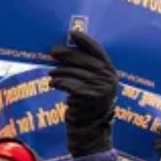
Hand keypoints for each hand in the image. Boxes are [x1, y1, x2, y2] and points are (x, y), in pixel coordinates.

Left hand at [49, 31, 117, 156]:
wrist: (89, 127)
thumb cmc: (86, 103)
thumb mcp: (91, 84)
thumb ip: (85, 69)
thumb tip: (63, 50)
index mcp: (110, 71)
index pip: (98, 51)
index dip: (85, 41)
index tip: (72, 33)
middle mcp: (108, 78)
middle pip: (84, 60)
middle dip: (67, 54)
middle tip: (53, 51)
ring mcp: (100, 88)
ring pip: (75, 72)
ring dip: (60, 70)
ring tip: (51, 72)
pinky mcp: (89, 97)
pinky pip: (70, 85)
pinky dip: (59, 82)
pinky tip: (52, 82)